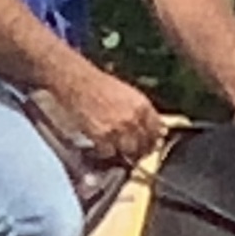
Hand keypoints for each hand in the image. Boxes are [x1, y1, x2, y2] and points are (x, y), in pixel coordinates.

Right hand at [50, 64, 165, 162]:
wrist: (77, 82)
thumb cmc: (98, 84)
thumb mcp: (128, 94)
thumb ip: (141, 111)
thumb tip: (153, 127)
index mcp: (142, 106)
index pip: (157, 132)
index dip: (153, 140)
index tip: (149, 144)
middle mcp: (133, 118)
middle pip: (144, 145)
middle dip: (140, 151)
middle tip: (133, 153)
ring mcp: (118, 129)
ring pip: (129, 152)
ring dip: (124, 154)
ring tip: (117, 149)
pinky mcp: (101, 137)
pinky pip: (109, 153)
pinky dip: (105, 152)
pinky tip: (101, 145)